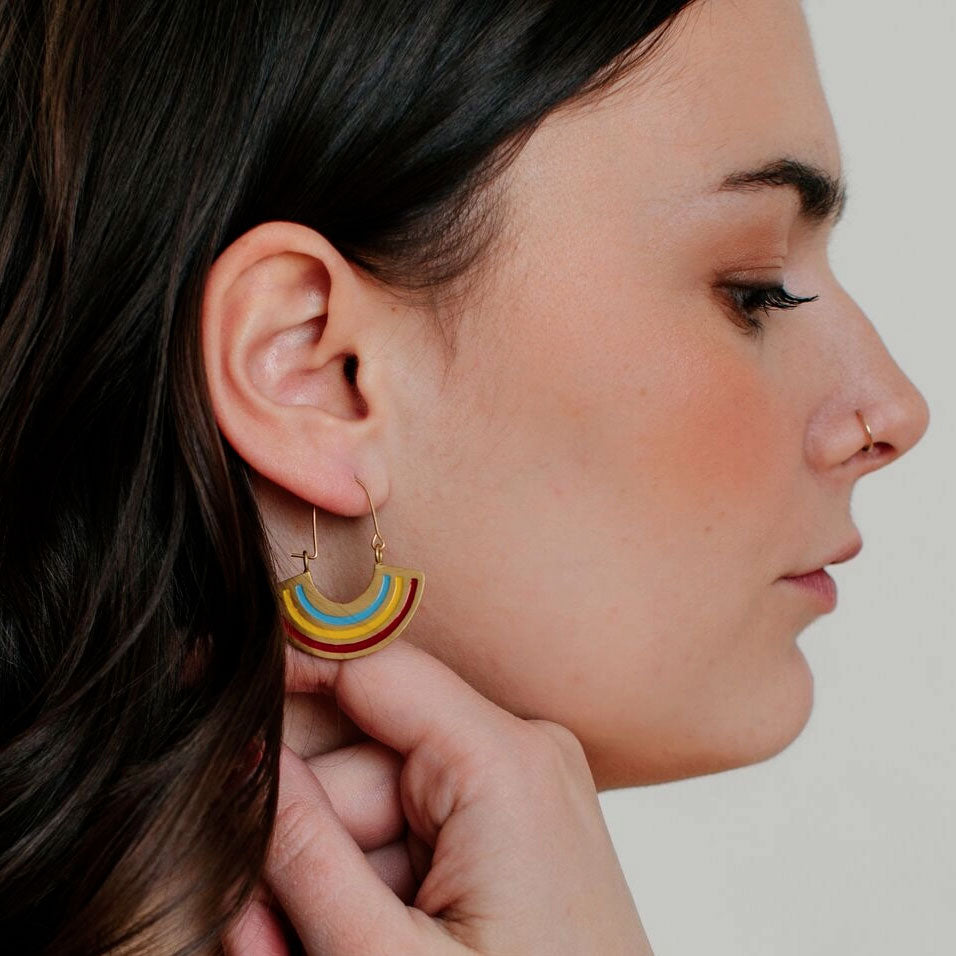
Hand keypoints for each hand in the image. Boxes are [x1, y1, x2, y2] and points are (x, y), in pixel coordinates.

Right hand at [223, 641, 652, 954]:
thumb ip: (306, 853)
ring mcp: (513, 797)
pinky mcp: (505, 835)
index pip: (371, 670)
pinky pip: (408, 840)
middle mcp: (515, 758)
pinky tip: (352, 946)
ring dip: (321, 884)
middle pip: (357, 765)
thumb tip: (245, 760)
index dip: (288, 673)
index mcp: (503, 762)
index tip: (212, 689)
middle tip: (256, 936)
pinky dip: (366, 891)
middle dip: (295, 842)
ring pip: (372, 813)